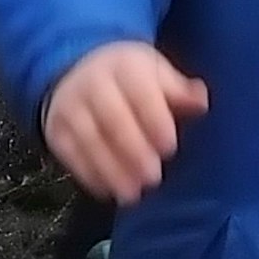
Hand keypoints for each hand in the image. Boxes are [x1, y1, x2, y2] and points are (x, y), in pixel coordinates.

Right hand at [41, 41, 207, 202]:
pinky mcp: (56, 129)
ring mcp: (70, 106)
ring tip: (132, 194)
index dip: (154, 119)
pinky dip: (89, 175)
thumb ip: (178, 90)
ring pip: (89, 140)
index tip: (170, 147)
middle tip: (153, 177)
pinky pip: (70, 154)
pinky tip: (108, 191)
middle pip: (112, 118)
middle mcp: (93, 82)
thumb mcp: (155, 72)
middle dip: (133, 150)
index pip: (140, 92)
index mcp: (124, 64)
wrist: (79, 66)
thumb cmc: (129, 76)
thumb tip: (201, 102)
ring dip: (111, 169)